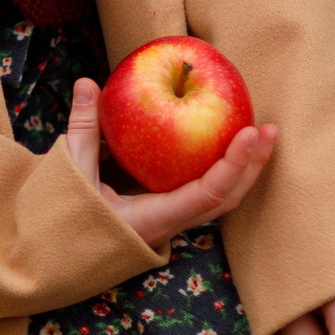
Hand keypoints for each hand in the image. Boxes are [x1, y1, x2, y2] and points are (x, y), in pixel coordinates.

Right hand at [62, 76, 276, 250]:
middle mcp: (172, 222)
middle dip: (253, 165)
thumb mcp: (73, 173)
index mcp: (154, 220)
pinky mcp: (171, 209)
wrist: (63, 252)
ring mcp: (175, 217)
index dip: (232, 165)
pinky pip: (207, 188)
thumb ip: (82, 129)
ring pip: (223, 196)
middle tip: (270, 128)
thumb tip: (88, 83)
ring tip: (261, 131)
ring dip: (245, 166)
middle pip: (228, 198)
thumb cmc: (67, 218)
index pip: (207, 196)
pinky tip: (225, 137)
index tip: (250, 132)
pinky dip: (222, 164)